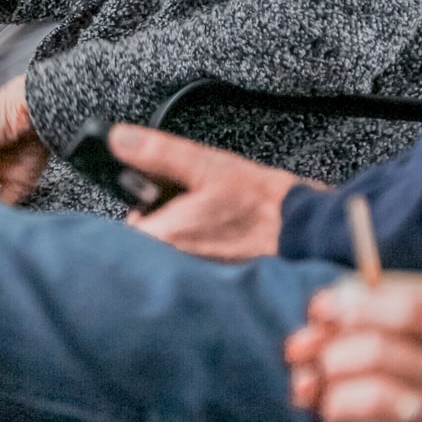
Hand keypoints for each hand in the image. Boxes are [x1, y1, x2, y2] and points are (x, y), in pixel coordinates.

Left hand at [107, 125, 302, 260]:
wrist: (303, 231)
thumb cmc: (260, 202)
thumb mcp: (206, 164)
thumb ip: (157, 152)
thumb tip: (118, 139)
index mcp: (166, 237)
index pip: (117, 235)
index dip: (130, 213)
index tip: (142, 200)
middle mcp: (175, 265)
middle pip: (142, 246)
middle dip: (154, 223)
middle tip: (181, 204)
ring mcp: (193, 277)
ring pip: (165, 256)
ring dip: (175, 237)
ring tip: (204, 217)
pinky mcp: (212, 282)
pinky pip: (188, 266)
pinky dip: (195, 250)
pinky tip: (216, 234)